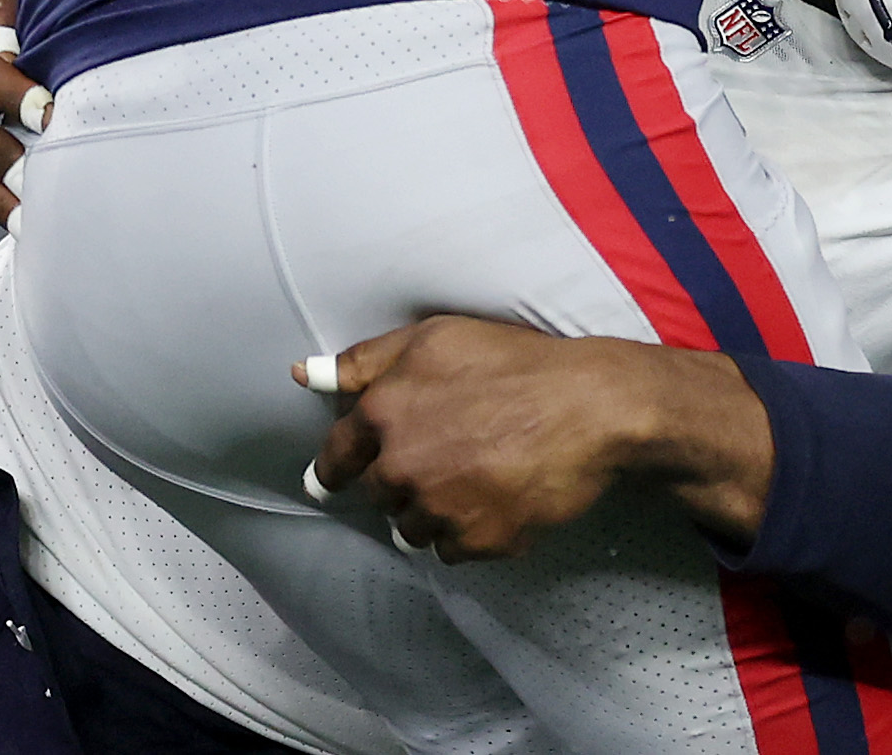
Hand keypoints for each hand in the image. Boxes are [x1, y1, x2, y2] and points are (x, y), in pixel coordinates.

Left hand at [298, 317, 768, 559]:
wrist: (591, 408)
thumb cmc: (515, 363)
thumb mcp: (435, 339)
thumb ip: (364, 361)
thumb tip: (301, 374)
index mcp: (384, 411)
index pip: (337, 457)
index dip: (340, 466)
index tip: (340, 476)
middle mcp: (402, 465)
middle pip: (378, 495)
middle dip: (403, 480)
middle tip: (445, 457)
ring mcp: (439, 508)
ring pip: (411, 528)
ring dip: (433, 511)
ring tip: (475, 479)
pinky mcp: (476, 541)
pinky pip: (451, 551)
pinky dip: (468, 533)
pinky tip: (497, 499)